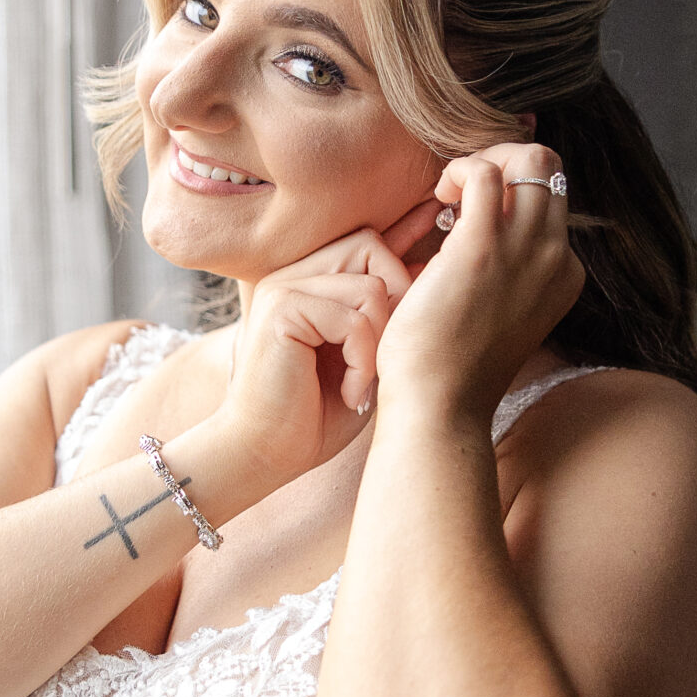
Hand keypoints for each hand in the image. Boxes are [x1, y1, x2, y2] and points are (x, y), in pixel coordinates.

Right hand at [217, 222, 420, 486]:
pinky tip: (352, 394)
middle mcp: (292, 276)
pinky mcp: (282, 310)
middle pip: (370, 247)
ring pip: (370, 287)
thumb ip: (385, 312)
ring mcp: (283, 288)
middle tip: (389, 356)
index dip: (403, 253)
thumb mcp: (365, 355)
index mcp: (308, 281)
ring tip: (362, 383)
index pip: (366, 242)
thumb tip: (430, 267)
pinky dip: (363, 362)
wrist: (266, 454)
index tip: (430, 269)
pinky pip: (354, 320)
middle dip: (397, 299)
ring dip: (379, 343)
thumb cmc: (317, 415)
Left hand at [374, 142, 586, 419]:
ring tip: (450, 194)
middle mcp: (557, 259)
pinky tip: (439, 199)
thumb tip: (472, 229)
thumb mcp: (499, 314)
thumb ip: (505, 274)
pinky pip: (485, 173)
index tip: (471, 215)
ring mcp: (527, 251)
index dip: (511, 194)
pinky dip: (460, 171)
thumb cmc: (452, 367)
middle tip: (462, 192)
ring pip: (530, 159)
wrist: (441, 406)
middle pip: (550, 170)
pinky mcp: (484, 246)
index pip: (552, 203)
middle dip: (503, 162)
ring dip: (482, 161)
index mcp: (565, 276)